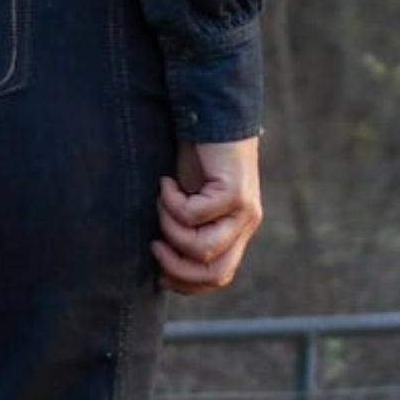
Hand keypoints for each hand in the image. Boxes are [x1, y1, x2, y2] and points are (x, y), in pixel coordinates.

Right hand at [152, 137, 262, 294]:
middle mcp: (245, 225)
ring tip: (160, 203)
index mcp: (235, 232)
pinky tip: (166, 182)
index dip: (186, 282)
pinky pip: (194, 215)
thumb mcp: (188, 203)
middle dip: (177, 268)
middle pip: (217, 273)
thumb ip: (185, 230)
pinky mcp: (236, 192)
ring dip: (170, 230)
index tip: (158, 270)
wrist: (210, 117)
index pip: (218, 277)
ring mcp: (244, 210)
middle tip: (154, 244)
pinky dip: (171, 201)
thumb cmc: (194, 158)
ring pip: (203, 248)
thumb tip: (157, 263)